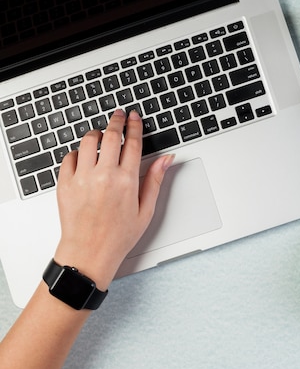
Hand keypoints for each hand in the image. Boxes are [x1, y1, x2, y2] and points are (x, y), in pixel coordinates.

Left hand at [53, 109, 173, 288]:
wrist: (89, 253)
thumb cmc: (118, 236)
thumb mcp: (146, 209)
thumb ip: (155, 180)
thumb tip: (166, 159)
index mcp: (126, 181)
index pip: (132, 143)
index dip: (134, 126)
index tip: (134, 117)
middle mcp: (104, 176)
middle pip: (110, 136)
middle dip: (116, 121)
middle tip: (118, 115)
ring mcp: (82, 178)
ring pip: (87, 141)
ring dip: (96, 134)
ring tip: (100, 134)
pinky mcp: (65, 184)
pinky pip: (69, 157)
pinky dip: (77, 152)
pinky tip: (84, 157)